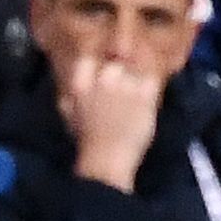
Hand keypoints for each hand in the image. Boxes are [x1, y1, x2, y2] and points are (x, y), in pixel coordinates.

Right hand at [60, 56, 162, 192]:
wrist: (107, 159)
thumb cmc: (86, 142)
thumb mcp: (68, 115)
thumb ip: (70, 96)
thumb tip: (72, 87)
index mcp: (80, 84)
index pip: (87, 61)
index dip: (96, 67)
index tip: (101, 78)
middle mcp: (102, 79)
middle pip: (115, 63)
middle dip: (120, 74)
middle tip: (124, 91)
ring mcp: (125, 85)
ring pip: (135, 69)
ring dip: (136, 80)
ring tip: (135, 97)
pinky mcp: (145, 95)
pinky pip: (151, 79)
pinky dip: (151, 86)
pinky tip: (147, 98)